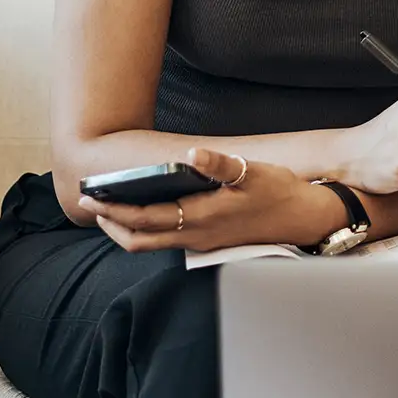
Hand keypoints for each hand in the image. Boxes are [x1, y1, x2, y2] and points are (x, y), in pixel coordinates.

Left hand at [79, 148, 339, 253]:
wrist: (306, 218)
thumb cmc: (279, 193)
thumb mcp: (252, 172)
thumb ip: (220, 164)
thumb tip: (193, 153)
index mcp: (201, 219)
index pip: (144, 220)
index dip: (114, 210)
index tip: (91, 198)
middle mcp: (196, 237)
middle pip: (139, 241)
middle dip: (111, 224)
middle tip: (91, 205)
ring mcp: (202, 243)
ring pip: (152, 244)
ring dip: (128, 228)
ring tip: (111, 209)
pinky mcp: (210, 241)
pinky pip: (167, 241)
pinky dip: (148, 229)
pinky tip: (148, 210)